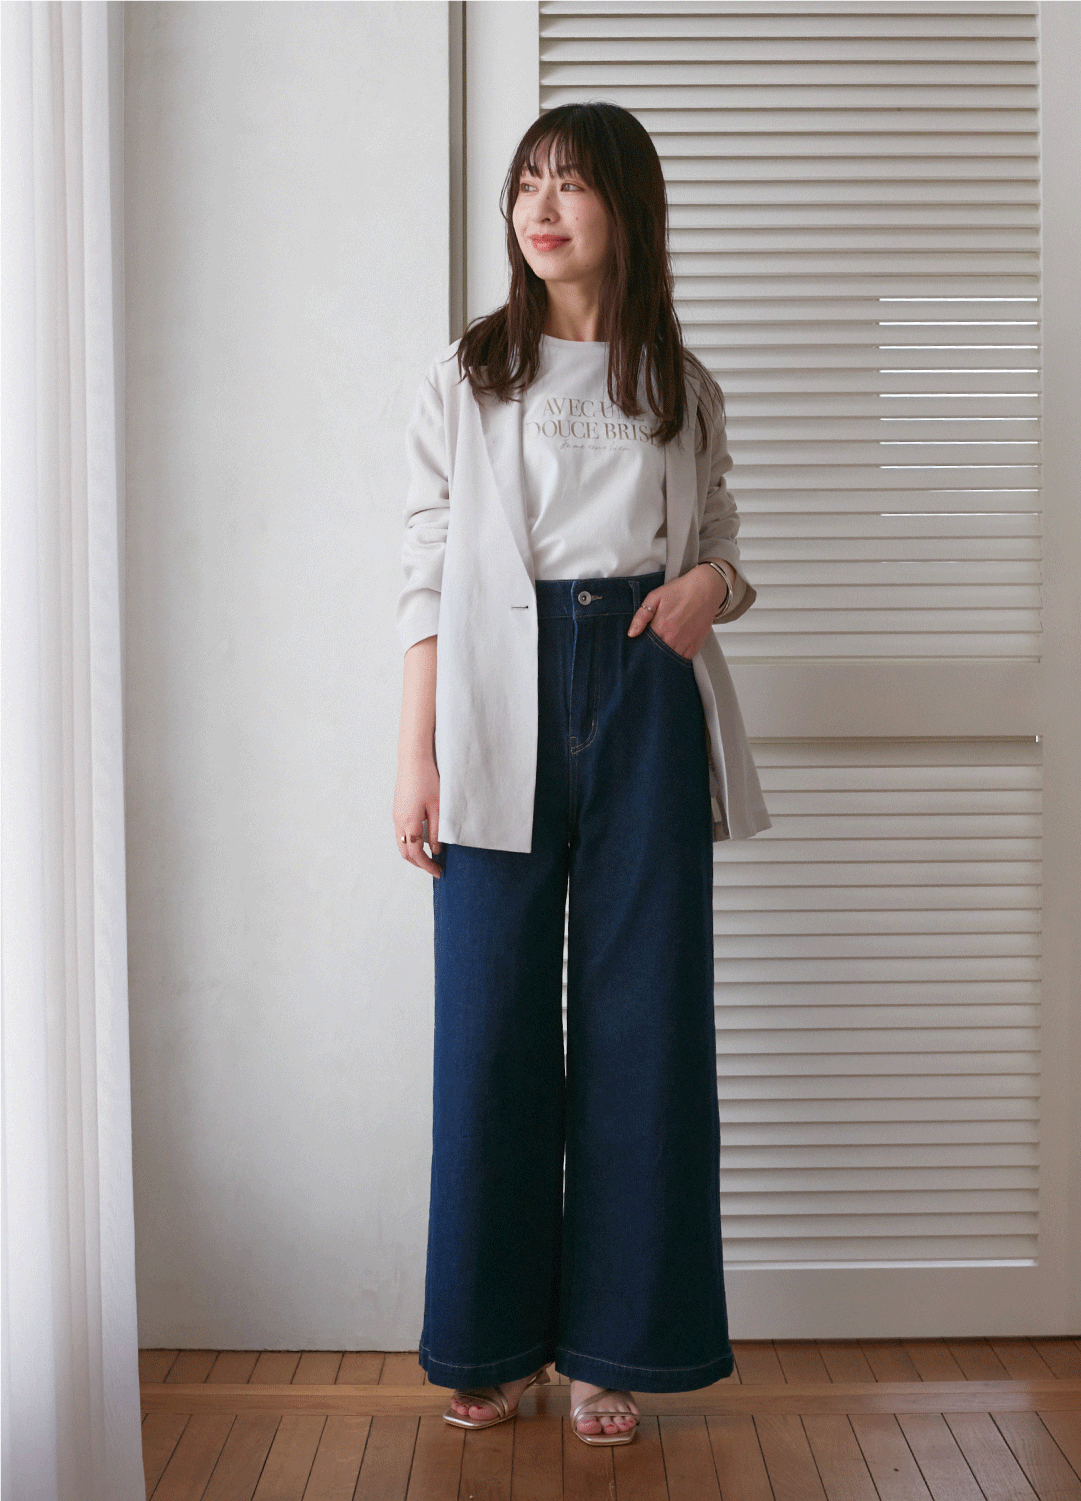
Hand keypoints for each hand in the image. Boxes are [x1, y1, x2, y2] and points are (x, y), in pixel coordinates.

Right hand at [393, 753, 442, 876]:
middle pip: (405, 852)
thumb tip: (436, 849)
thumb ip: (437, 830)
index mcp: (408, 823)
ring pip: (402, 844)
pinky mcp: (398, 810)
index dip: (427, 866)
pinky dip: (411, 843)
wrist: (413, 759)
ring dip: (414, 853)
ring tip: (431, 856)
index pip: (415, 854)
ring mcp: (396, 816)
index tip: (438, 872)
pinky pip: (402, 833)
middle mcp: (398, 822)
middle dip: (419, 863)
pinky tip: (424, 840)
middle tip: (435, 868)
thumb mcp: (438, 807)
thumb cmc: (427, 780)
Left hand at [626, 564, 730, 658]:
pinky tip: (674, 649)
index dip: (641, 647)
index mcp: (661, 626)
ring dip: (664, 657)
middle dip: (652, 654)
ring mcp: (686, 642)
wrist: (705, 588)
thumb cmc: (680, 591)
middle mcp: (673, 637)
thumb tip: (631, 634)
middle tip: (650, 647)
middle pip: (657, 655)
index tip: (639, 645)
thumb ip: (641, 616)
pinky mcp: (696, 644)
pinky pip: (684, 658)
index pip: (645, 646)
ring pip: (670, 659)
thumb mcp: (655, 597)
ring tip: (662, 648)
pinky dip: (678, 657)